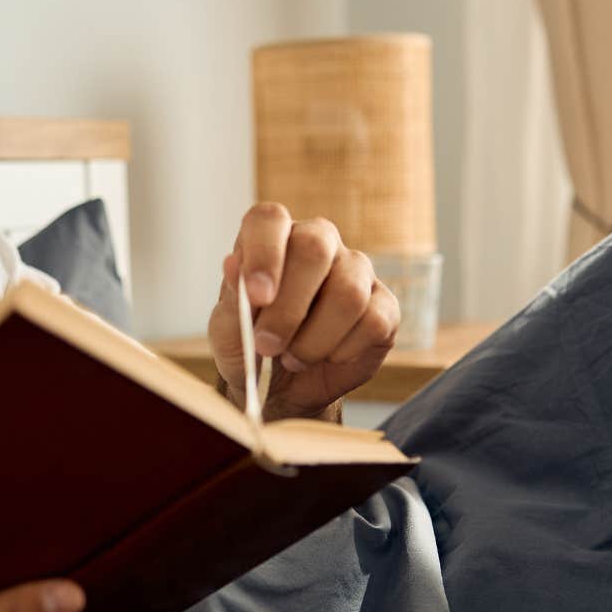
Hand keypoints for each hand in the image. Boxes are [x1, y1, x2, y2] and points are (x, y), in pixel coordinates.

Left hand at [207, 204, 399, 420]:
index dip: (264, 253)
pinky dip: (342, 351)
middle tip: (266, 346)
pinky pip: (373, 322)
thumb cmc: (249, 350)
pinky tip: (326, 358)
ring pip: (348, 292)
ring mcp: (355, 271)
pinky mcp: (383, 305)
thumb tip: (233, 265)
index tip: (257, 297)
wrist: (280, 391)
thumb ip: (232, 300)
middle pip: (315, 248)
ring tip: (292, 358)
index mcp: (272, 239)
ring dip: (313, 339)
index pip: (270, 219)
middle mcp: (318, 243)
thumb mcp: (227, 333)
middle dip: (288, 308)